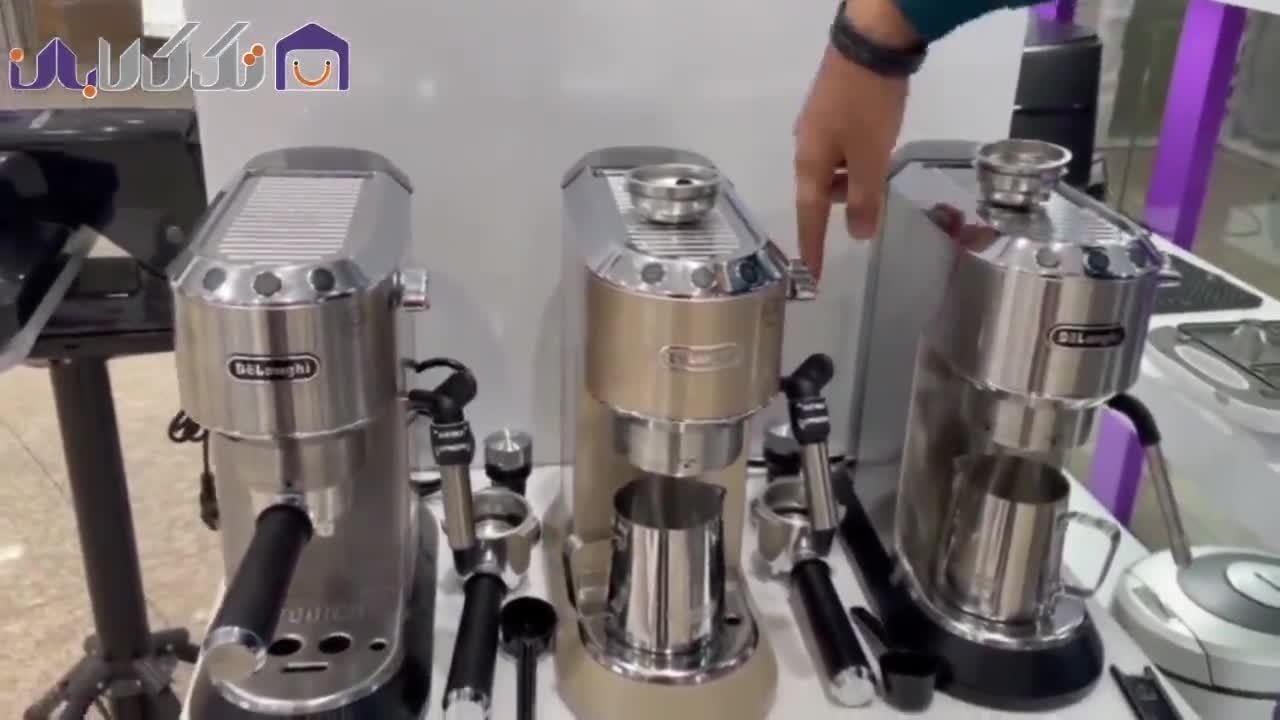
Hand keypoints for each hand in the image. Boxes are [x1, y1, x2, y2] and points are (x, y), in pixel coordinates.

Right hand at [794, 0, 917, 278]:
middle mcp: (805, 147)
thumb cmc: (867, 106)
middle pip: (819, 192)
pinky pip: (838, 149)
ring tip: (879, 169)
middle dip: (839, 205)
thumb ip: (865, 199)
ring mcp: (815, 126)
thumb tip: (858, 234)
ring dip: (851, 178)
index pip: (809, 217)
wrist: (868, 44)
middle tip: (868, 206)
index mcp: (809, 164)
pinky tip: (874, 146)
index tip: (810, 276)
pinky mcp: (830, 110)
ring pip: (831, 169)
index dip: (813, 248)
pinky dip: (853, 158)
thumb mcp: (872, 158)